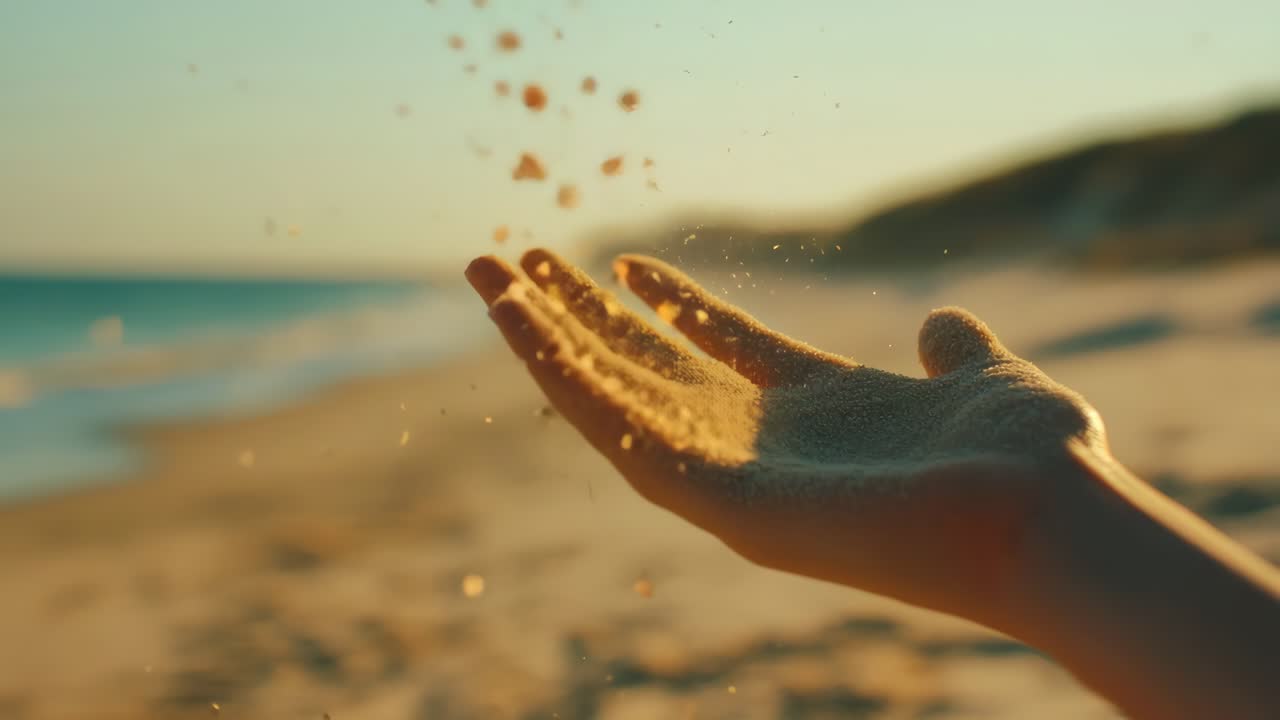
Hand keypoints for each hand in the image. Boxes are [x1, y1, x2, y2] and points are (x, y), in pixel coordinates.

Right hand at [465, 249, 1106, 625]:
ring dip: (545, 339)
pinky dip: (565, 379)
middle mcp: (765, 441)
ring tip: (490, 278)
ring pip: (614, 398)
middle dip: (582, 316)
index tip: (628, 261)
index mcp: (820, 408)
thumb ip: (955, 348)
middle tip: (518, 263)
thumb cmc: (1031, 459)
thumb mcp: (984, 378)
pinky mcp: (715, 498)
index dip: (673, 304)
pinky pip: (621, 432)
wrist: (1048, 520)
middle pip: (650, 367)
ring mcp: (734, 473)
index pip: (723, 348)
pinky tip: (522, 326)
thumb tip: (941, 324)